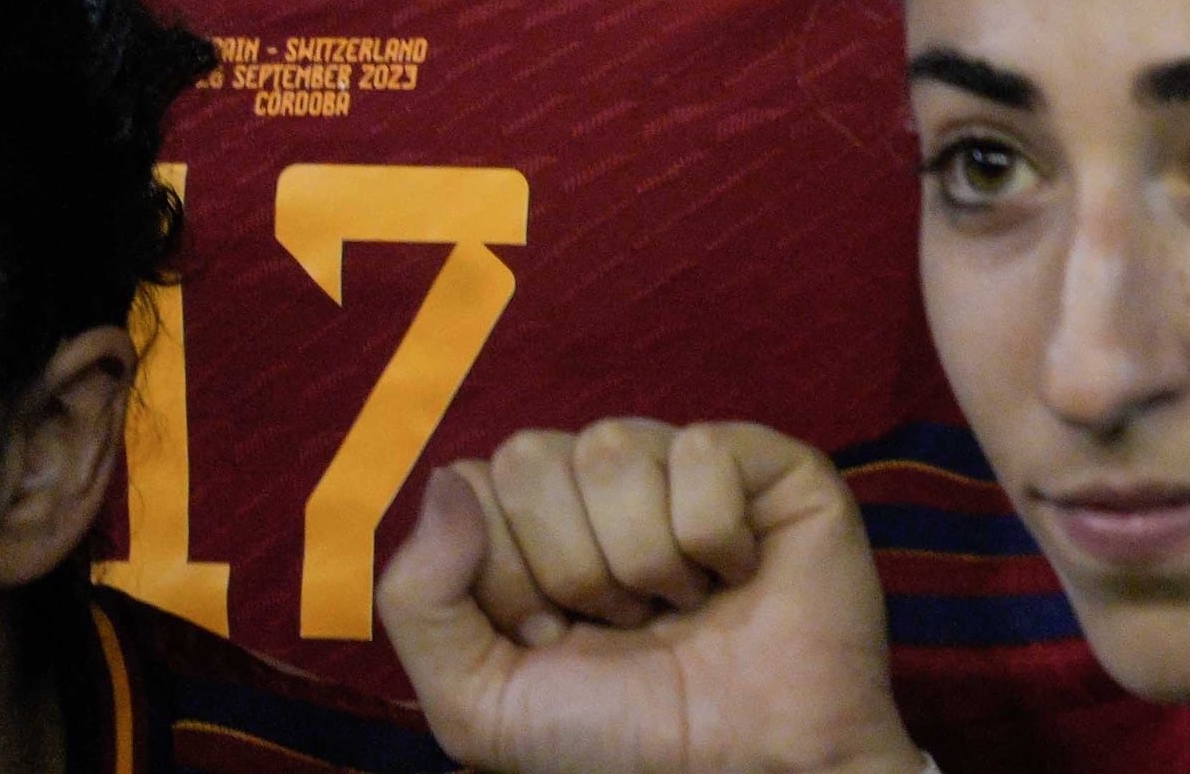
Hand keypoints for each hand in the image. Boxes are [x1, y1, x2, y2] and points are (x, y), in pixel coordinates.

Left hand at [379, 422, 916, 773]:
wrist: (742, 770)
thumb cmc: (615, 740)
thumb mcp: (479, 700)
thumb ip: (420, 599)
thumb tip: (446, 480)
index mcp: (531, 530)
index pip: (471, 482)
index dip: (501, 571)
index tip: (547, 637)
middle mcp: (602, 487)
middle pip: (532, 457)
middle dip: (568, 567)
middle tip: (619, 627)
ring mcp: (685, 466)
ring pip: (612, 449)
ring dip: (642, 559)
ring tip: (680, 607)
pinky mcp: (769, 464)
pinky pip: (702, 452)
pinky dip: (714, 538)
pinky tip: (736, 576)